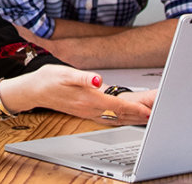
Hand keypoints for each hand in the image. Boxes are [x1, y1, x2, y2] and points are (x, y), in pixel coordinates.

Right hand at [5, 65, 152, 125]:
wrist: (34, 90)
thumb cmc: (49, 79)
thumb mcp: (65, 73)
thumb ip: (83, 77)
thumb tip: (97, 79)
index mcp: (88, 99)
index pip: (117, 106)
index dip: (135, 108)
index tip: (149, 109)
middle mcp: (90, 109)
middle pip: (120, 114)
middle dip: (139, 114)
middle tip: (157, 111)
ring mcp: (88, 112)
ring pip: (116, 118)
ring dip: (133, 117)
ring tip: (149, 114)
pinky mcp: (87, 111)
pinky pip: (109, 117)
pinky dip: (122, 117)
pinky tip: (129, 116)